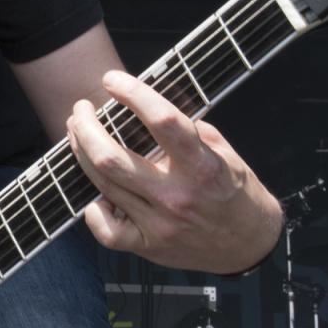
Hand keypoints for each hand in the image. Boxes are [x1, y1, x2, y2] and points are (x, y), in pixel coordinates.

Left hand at [66, 70, 282, 273]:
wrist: (249, 245)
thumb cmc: (235, 193)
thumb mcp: (224, 153)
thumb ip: (188, 131)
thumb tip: (148, 107)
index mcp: (202, 166)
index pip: (163, 121)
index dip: (133, 94)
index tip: (113, 80)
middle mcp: (177, 195)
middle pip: (112, 158)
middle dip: (86, 128)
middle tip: (81, 110)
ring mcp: (160, 224)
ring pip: (104, 185)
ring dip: (82, 153)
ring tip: (78, 133)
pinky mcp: (148, 247)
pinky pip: (107, 230)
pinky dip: (95, 210)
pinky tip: (98, 195)